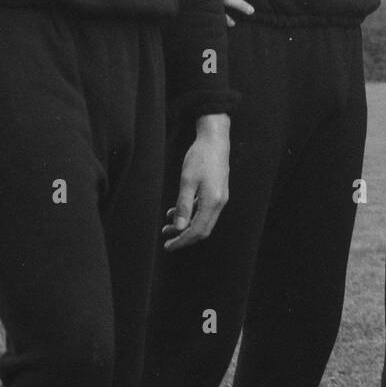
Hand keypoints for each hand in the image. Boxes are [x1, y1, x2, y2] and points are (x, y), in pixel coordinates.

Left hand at [163, 113, 229, 249]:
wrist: (215, 139)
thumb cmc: (200, 158)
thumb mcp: (187, 181)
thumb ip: (183, 206)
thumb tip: (178, 228)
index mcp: (212, 202)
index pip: (197, 231)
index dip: (182, 241)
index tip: (168, 247)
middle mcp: (219, 203)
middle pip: (202, 230)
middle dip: (183, 236)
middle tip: (165, 239)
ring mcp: (219, 197)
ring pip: (203, 220)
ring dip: (185, 226)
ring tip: (166, 226)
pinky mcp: (217, 192)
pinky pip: (204, 210)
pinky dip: (190, 214)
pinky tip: (174, 211)